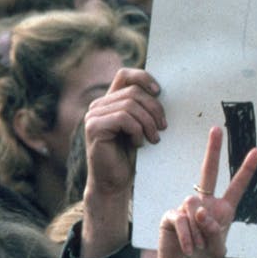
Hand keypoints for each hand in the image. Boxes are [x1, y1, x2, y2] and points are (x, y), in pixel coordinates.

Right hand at [82, 67, 166, 204]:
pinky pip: (123, 118)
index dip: (144, 77)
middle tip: (163, 128)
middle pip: (133, 92)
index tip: (159, 92)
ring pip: (130, 105)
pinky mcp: (94, 127)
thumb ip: (143, 107)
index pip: (125, 75)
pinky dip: (137, 130)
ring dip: (148, 123)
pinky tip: (138, 143)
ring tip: (154, 139)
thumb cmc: (129, 156)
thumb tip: (161, 89)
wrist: (114, 182)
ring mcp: (93, 116)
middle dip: (154, 109)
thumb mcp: (140, 126)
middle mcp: (98, 105)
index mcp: (109, 101)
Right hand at [144, 126, 256, 257]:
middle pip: (208, 172)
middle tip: (216, 129)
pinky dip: (186, 234)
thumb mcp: (218, 249)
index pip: (236, 187)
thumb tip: (200, 210)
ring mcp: (186, 209)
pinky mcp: (171, 216)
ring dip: (197, 229)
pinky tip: (188, 247)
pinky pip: (180, 217)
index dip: (246, 170)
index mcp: (223, 211)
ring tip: (197, 246)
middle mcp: (205, 204)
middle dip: (213, 150)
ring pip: (194, 206)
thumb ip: (213, 229)